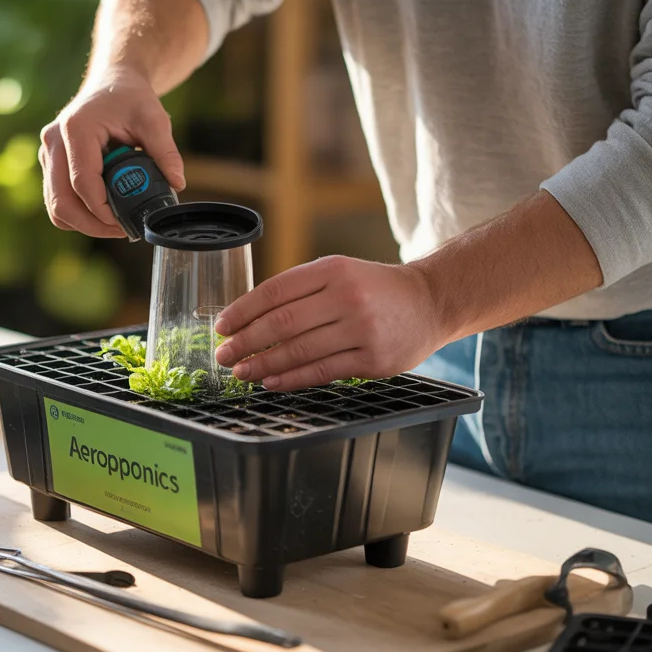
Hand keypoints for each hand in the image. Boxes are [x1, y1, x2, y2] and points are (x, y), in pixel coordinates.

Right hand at [39, 65, 185, 236]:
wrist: (111, 84)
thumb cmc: (130, 98)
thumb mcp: (155, 118)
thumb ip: (166, 151)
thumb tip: (177, 184)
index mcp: (75, 129)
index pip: (82, 183)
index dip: (103, 210)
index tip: (127, 222)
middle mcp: (53, 142)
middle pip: (61, 202)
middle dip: (92, 225)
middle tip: (122, 231)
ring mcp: (48, 154)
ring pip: (56, 207)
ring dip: (84, 224)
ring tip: (116, 225)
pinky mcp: (50, 165)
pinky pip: (58, 201)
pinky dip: (79, 215)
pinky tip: (105, 213)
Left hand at [213, 256, 443, 389]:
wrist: (429, 302)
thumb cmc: (374, 289)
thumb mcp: (339, 272)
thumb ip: (299, 289)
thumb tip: (248, 317)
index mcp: (332, 270)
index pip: (275, 291)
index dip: (243, 311)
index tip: (222, 326)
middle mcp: (346, 296)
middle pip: (282, 323)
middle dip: (246, 342)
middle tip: (224, 354)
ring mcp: (361, 329)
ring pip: (299, 351)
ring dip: (263, 364)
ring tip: (241, 372)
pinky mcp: (373, 359)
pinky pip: (321, 372)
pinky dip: (290, 379)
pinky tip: (271, 381)